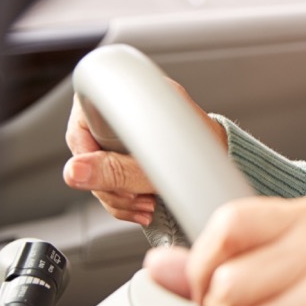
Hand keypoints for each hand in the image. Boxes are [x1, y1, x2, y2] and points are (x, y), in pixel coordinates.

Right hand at [63, 80, 225, 224]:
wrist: (232, 165)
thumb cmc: (204, 156)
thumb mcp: (155, 167)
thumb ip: (115, 171)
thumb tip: (74, 171)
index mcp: (132, 99)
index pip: (82, 120)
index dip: (85, 152)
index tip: (98, 175)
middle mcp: (128, 113)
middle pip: (89, 153)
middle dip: (108, 184)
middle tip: (132, 197)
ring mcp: (131, 136)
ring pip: (100, 172)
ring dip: (119, 197)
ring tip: (145, 204)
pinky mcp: (136, 157)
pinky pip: (116, 179)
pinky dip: (127, 200)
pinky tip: (145, 206)